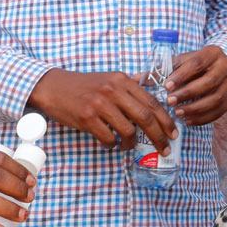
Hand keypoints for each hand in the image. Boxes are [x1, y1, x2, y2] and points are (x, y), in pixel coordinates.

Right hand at [30, 67, 175, 152]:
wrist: (52, 86)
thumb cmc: (83, 85)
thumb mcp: (108, 78)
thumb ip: (129, 85)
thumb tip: (149, 86)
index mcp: (122, 80)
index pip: (152, 102)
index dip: (166, 120)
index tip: (173, 133)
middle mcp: (113, 90)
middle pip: (145, 117)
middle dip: (159, 136)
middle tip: (164, 149)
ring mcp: (99, 104)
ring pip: (128, 130)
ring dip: (132, 144)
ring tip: (129, 146)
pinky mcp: (87, 118)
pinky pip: (108, 138)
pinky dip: (113, 145)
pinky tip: (111, 144)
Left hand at [165, 45, 226, 125]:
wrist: (220, 65)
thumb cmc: (197, 63)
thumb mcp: (182, 61)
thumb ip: (161, 70)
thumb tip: (137, 79)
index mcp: (213, 52)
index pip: (197, 63)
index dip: (181, 75)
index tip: (166, 85)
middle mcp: (226, 66)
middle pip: (208, 82)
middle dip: (188, 93)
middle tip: (170, 102)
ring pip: (216, 99)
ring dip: (195, 108)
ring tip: (178, 113)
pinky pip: (219, 111)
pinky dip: (203, 118)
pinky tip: (189, 120)